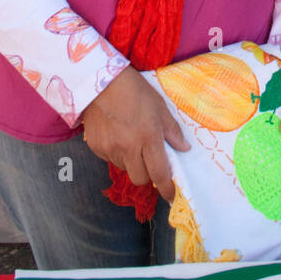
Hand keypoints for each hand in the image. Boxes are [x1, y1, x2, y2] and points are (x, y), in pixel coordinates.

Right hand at [80, 65, 189, 203]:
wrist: (100, 82)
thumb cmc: (135, 92)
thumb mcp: (160, 107)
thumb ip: (172, 131)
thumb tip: (184, 149)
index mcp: (148, 137)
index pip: (159, 173)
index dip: (167, 189)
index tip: (171, 196)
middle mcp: (128, 148)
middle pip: (140, 179)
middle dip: (148, 175)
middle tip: (151, 161)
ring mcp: (110, 149)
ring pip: (125, 169)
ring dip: (132, 162)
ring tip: (132, 141)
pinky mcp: (96, 148)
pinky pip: (110, 160)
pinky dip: (117, 154)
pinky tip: (118, 136)